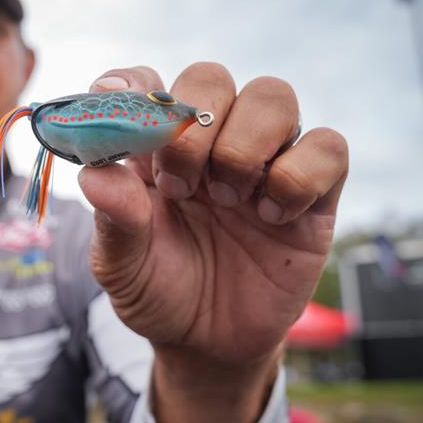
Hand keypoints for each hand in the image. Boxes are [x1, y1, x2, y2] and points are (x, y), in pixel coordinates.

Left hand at [79, 63, 347, 422]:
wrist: (209, 344)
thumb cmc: (158, 291)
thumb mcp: (122, 267)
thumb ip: (114, 219)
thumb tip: (95, 175)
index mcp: (154, 149)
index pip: (145, 84)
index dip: (132, 85)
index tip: (118, 104)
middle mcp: (208, 142)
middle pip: (211, 78)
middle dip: (194, 125)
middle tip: (181, 186)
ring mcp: (263, 162)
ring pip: (273, 96)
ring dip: (245, 145)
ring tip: (228, 199)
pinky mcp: (312, 192)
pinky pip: (328, 147)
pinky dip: (299, 176)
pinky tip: (271, 217)